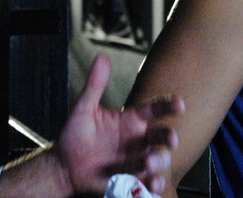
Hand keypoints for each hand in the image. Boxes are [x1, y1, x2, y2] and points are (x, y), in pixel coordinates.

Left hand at [55, 54, 183, 194]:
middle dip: (169, 136)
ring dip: (160, 161)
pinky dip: (152, 185)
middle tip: (170, 138)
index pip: (156, 109)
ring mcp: (136, 161)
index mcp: (132, 120)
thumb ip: (95, 84)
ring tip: (148, 162)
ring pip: (159, 160)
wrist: (63, 166)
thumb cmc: (75, 136)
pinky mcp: (131, 180)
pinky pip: (147, 184)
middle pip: (162, 136)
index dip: (169, 105)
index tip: (179, 104)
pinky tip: (150, 184)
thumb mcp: (84, 108)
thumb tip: (101, 57)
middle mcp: (138, 140)